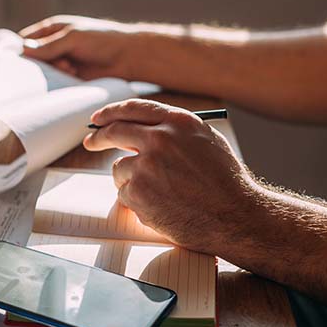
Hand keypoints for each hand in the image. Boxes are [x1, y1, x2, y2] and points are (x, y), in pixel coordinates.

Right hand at [20, 15, 148, 79]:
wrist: (127, 57)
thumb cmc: (102, 40)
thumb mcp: (73, 38)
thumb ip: (49, 45)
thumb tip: (23, 49)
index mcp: (52, 29)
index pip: (26, 39)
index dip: (19, 49)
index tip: (15, 61)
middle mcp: (54, 46)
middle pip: (33, 58)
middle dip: (35, 65)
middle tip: (44, 68)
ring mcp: (62, 62)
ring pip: (44, 72)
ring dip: (51, 74)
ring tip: (67, 69)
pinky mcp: (70, 78)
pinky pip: (56, 83)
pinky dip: (58, 83)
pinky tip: (67, 79)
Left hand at [83, 99, 258, 250]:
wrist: (235, 217)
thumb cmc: (225, 182)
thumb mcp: (206, 141)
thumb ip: (174, 130)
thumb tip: (141, 129)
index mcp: (177, 122)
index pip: (133, 109)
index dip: (111, 112)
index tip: (98, 119)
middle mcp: (160, 139)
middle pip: (114, 131)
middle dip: (98, 137)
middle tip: (91, 142)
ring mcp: (146, 166)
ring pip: (120, 168)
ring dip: (131, 179)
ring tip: (161, 192)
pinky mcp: (138, 192)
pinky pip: (125, 193)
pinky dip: (138, 201)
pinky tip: (162, 205)